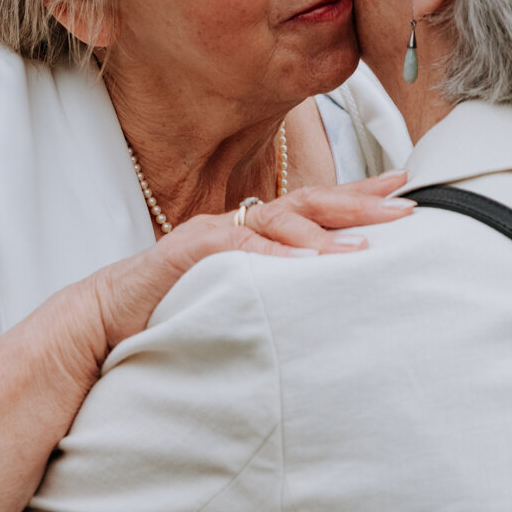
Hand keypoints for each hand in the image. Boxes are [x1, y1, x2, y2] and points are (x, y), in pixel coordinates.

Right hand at [90, 170, 412, 350]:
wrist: (106, 319)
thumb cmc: (172, 311)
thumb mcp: (238, 300)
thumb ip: (276, 292)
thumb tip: (326, 304)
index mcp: (255, 233)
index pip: (315, 206)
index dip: (359, 197)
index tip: (405, 192)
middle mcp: (239, 224)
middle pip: (307, 203)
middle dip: (359, 202)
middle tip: (406, 207)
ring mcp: (214, 233)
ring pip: (278, 221)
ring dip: (324, 233)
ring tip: (365, 247)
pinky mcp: (189, 252)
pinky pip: (238, 249)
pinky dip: (274, 257)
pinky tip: (306, 265)